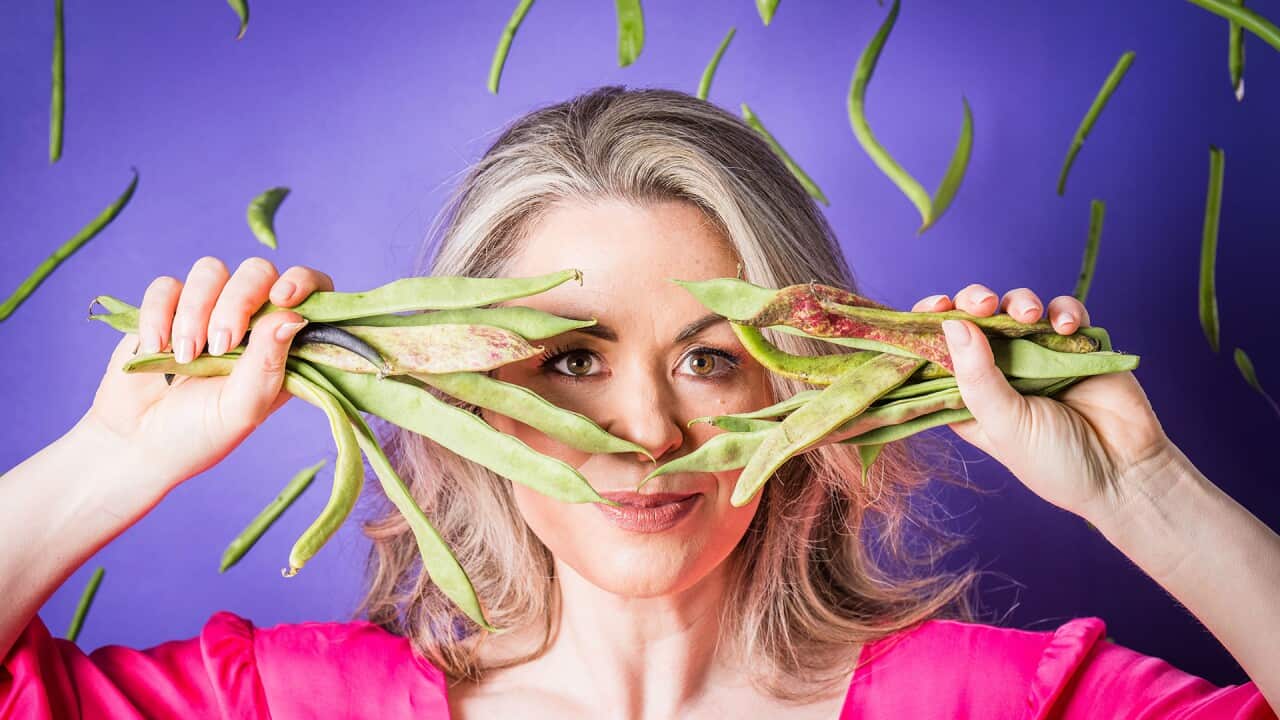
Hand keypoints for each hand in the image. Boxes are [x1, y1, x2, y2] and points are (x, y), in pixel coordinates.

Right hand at [77, 256, 333, 492]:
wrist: (136, 444)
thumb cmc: (199, 434)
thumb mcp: (242, 409)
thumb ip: (268, 364)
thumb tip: (291, 317)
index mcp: (282, 344)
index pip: (311, 292)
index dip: (304, 282)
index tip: (283, 298)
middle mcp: (250, 320)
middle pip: (257, 271)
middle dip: (238, 302)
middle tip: (220, 346)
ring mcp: (207, 310)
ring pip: (211, 271)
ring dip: (195, 312)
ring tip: (186, 356)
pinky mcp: (165, 309)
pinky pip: (166, 286)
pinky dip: (159, 313)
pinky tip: (157, 347)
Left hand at [914, 284, 1171, 519]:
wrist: (1125, 474)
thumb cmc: (1056, 462)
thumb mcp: (1005, 425)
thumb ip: (977, 376)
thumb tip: (951, 324)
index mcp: (969, 395)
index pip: (938, 350)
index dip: (929, 325)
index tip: (934, 308)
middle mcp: (998, 371)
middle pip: (974, 319)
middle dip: (972, 302)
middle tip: (982, 303)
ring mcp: (1037, 355)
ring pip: (1016, 308)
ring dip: (1019, 302)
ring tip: (1029, 315)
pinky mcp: (1076, 345)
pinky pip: (1063, 312)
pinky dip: (1063, 310)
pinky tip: (1065, 326)